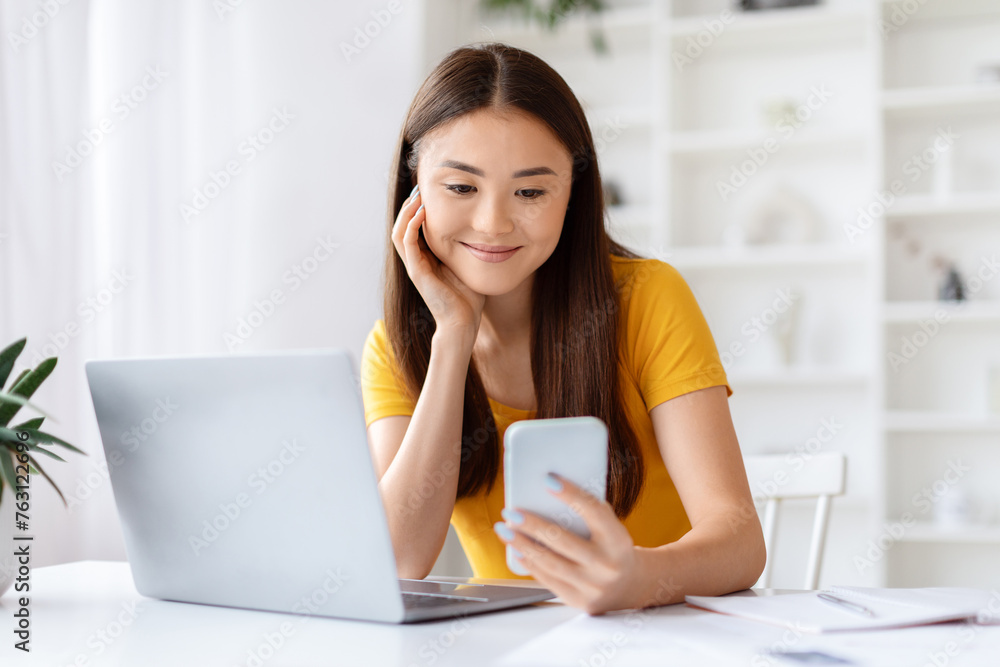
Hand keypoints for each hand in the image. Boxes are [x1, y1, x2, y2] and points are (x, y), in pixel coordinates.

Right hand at [391, 184, 485, 337]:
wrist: (463, 321)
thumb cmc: (468, 297)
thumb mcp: (467, 264)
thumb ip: (467, 248)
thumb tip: (483, 230)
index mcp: (426, 259)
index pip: (414, 228)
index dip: (418, 209)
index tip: (428, 191)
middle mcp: (416, 261)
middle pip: (402, 226)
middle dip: (410, 205)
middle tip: (419, 187)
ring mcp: (414, 266)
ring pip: (399, 232)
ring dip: (407, 211)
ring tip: (417, 195)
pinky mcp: (416, 272)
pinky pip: (407, 242)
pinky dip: (412, 225)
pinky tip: (422, 212)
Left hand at [493, 473, 646, 614]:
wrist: (630, 586)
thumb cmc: (612, 547)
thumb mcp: (610, 527)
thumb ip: (587, 512)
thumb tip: (547, 492)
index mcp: (618, 539)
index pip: (593, 512)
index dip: (571, 494)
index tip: (548, 480)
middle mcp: (607, 565)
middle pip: (563, 540)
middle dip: (532, 525)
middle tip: (511, 512)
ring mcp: (593, 586)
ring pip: (550, 563)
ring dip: (522, 544)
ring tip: (505, 529)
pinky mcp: (580, 600)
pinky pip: (549, 580)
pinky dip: (530, 563)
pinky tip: (517, 550)